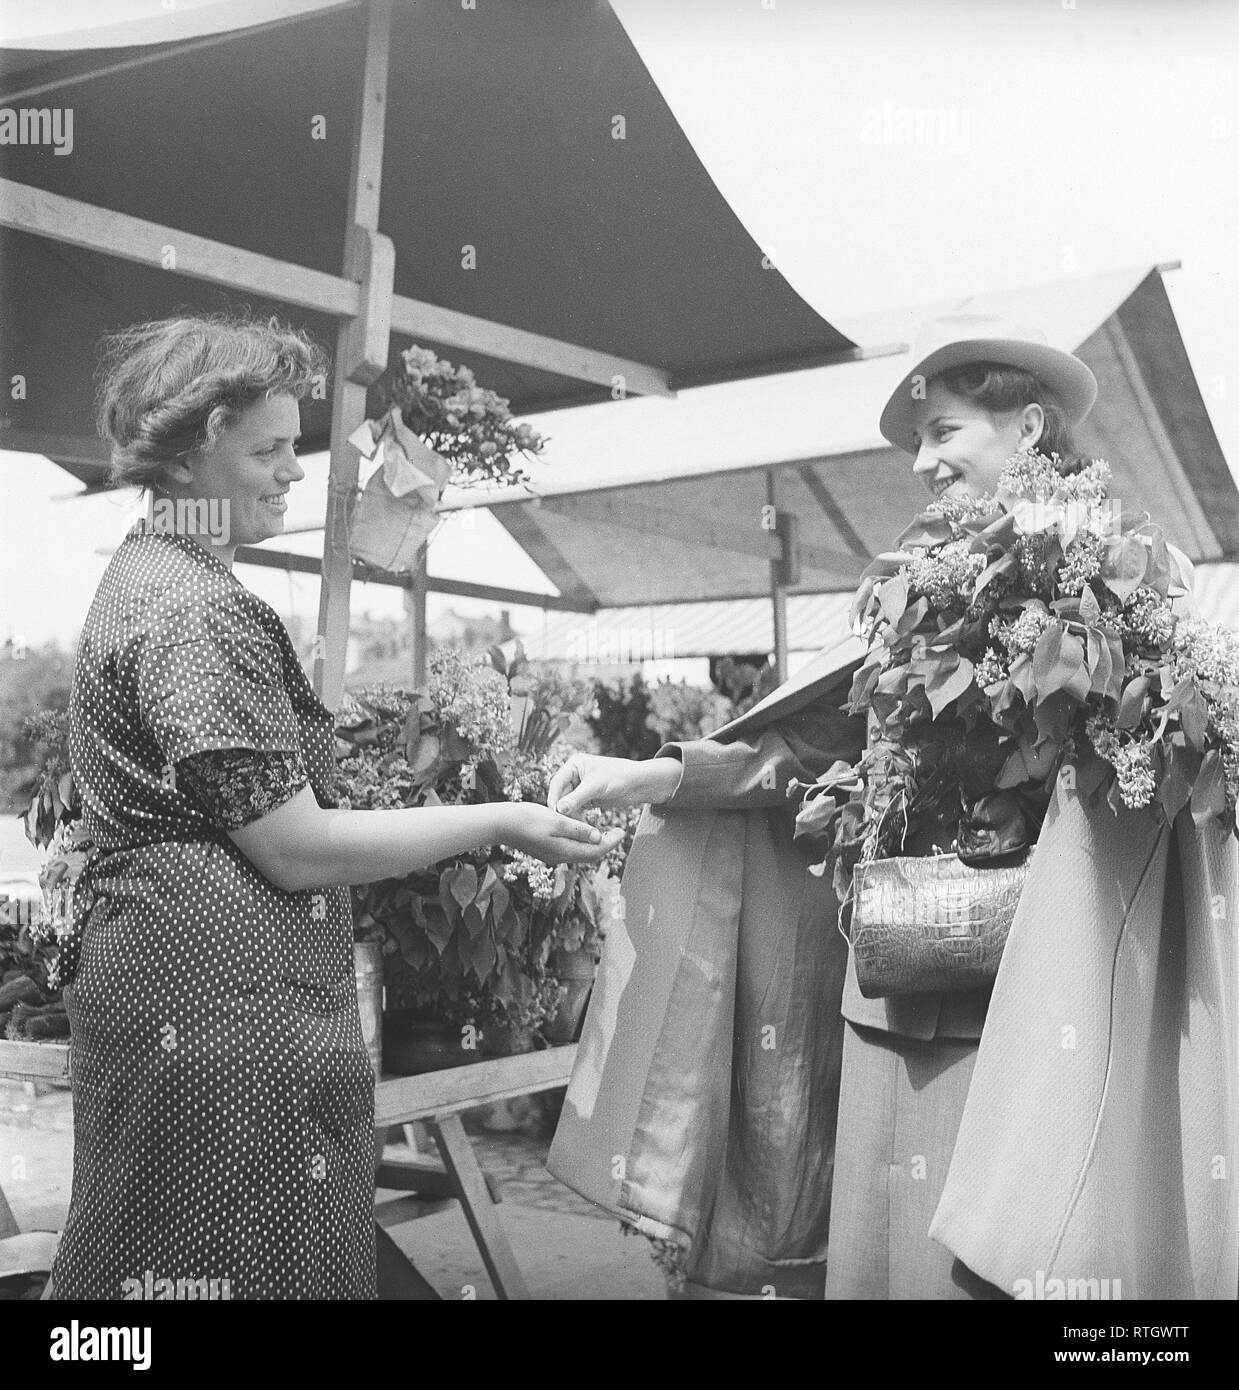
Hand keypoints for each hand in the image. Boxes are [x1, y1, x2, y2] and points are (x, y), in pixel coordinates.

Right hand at [494, 802, 624, 864]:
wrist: (500, 824)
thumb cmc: (527, 819)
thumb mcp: (557, 820)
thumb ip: (578, 829)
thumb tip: (598, 837)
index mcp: (564, 850)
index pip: (595, 850)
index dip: (611, 842)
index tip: (623, 831)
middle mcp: (559, 857)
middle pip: (589, 854)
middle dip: (605, 844)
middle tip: (618, 832)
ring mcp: (551, 855)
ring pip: (579, 852)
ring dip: (592, 843)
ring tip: (604, 831)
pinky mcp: (545, 849)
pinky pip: (569, 848)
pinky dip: (579, 841)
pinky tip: (581, 830)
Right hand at [545, 753, 680, 816]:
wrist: (641, 784)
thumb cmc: (621, 777)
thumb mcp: (597, 786)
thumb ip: (577, 798)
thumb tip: (559, 810)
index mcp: (574, 764)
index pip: (557, 782)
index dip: (554, 798)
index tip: (553, 813)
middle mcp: (575, 775)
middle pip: (560, 795)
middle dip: (561, 809)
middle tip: (559, 825)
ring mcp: (580, 788)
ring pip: (567, 804)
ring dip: (568, 816)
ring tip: (569, 828)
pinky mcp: (587, 799)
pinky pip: (576, 810)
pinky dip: (577, 819)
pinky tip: (578, 828)